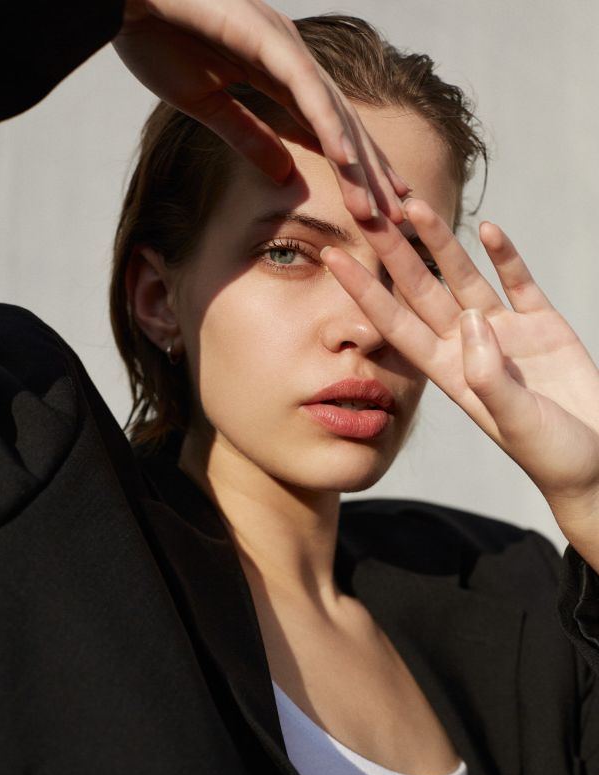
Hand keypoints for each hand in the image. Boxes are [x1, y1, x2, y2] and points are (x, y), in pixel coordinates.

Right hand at [113, 0, 406, 221]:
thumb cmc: (158, 39)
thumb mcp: (209, 104)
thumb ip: (248, 136)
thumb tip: (283, 174)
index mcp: (280, 77)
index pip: (330, 134)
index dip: (357, 173)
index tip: (378, 211)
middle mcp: (294, 62)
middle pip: (346, 129)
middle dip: (374, 177)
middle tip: (399, 221)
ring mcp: (285, 48)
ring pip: (335, 116)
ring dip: (359, 166)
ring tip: (381, 210)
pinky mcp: (268, 40)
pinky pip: (307, 92)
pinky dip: (329, 128)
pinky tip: (349, 162)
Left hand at [321, 199, 598, 564]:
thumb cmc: (555, 455)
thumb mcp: (519, 422)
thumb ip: (491, 377)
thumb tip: (471, 320)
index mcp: (451, 374)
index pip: (396, 324)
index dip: (364, 291)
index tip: (332, 260)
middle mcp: (470, 347)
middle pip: (423, 291)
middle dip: (394, 253)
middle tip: (367, 213)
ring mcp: (506, 333)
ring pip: (465, 278)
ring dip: (442, 243)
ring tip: (415, 206)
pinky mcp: (543, 325)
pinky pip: (519, 282)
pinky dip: (505, 256)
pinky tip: (488, 229)